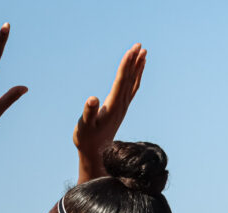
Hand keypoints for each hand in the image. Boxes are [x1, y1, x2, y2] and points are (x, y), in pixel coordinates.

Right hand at [73, 44, 145, 168]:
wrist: (96, 153)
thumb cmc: (87, 138)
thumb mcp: (84, 126)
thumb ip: (88, 112)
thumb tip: (92, 99)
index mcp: (114, 105)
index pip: (122, 80)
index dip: (127, 64)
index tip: (132, 50)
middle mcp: (122, 104)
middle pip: (131, 78)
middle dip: (135, 61)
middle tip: (140, 45)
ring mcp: (123, 106)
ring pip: (133, 83)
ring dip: (138, 67)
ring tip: (143, 53)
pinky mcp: (120, 109)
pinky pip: (131, 89)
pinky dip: (135, 77)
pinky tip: (136, 71)